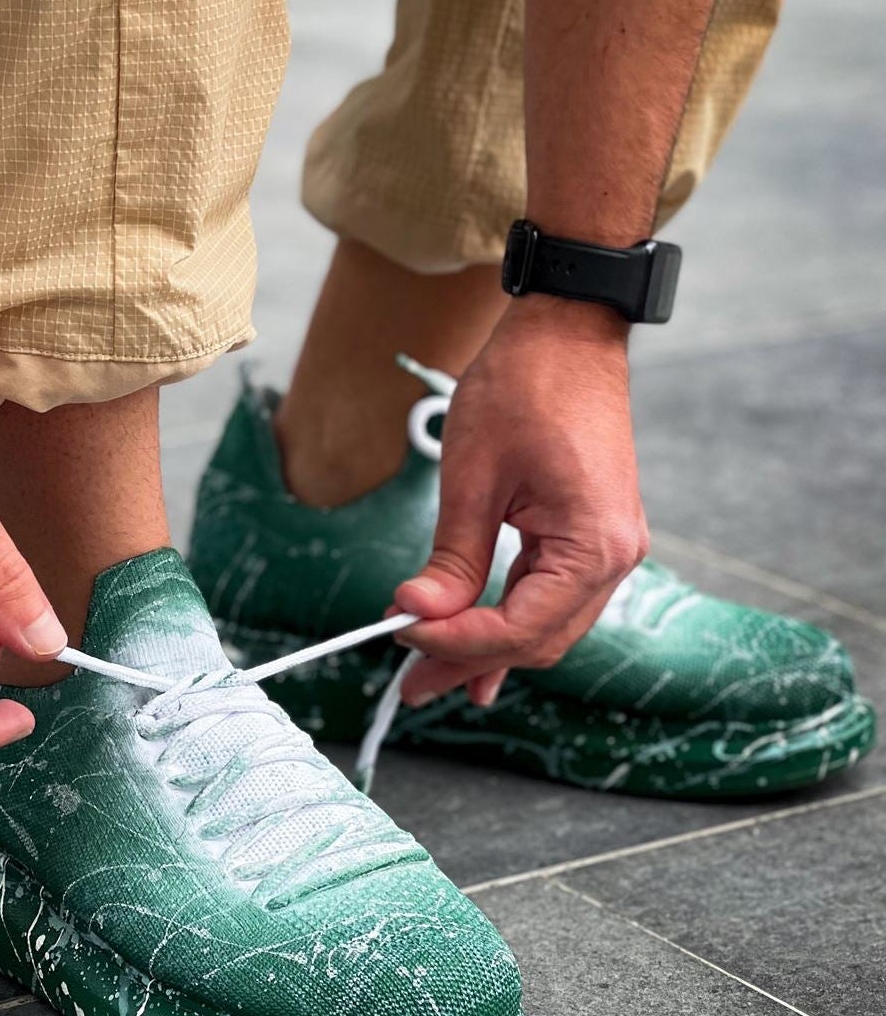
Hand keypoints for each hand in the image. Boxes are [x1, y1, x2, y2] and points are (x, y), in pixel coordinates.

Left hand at [395, 297, 648, 705]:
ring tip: (431, 675)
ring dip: (489, 649)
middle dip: (469, 662)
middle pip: (538, 639)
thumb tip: (416, 613)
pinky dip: (511, 619)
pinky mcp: (595, 535)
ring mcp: (610, 547)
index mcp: (593, 545)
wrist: (568, 329)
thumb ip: (451, 557)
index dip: (455, 643)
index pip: (519, 627)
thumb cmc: (525, 386)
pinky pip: (553, 596)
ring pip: (547, 625)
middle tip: (408, 685)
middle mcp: (616, 557)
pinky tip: (476, 647)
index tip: (400, 635)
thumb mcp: (473, 477)